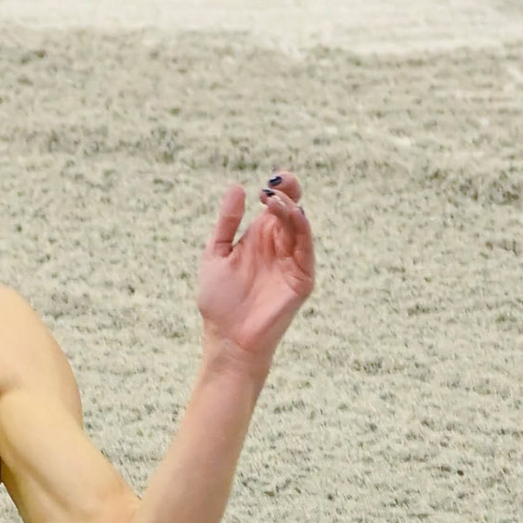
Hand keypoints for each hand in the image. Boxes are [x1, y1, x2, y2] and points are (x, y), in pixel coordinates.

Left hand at [197, 171, 315, 374]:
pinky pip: (306, 248)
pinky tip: (292, 216)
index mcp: (259, 239)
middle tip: (277, 183)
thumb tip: (236, 186)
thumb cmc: (219, 302)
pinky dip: (301, 230)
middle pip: (291, 210)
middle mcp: (279, 246)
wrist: (228, 339)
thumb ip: (227, 223)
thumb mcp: (216, 254)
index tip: (266, 184)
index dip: (277, 191)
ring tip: (274, 200)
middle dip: (288, 193)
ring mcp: (293, 261)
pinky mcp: (303, 277)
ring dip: (290, 210)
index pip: (276, 206)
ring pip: (299, 226)